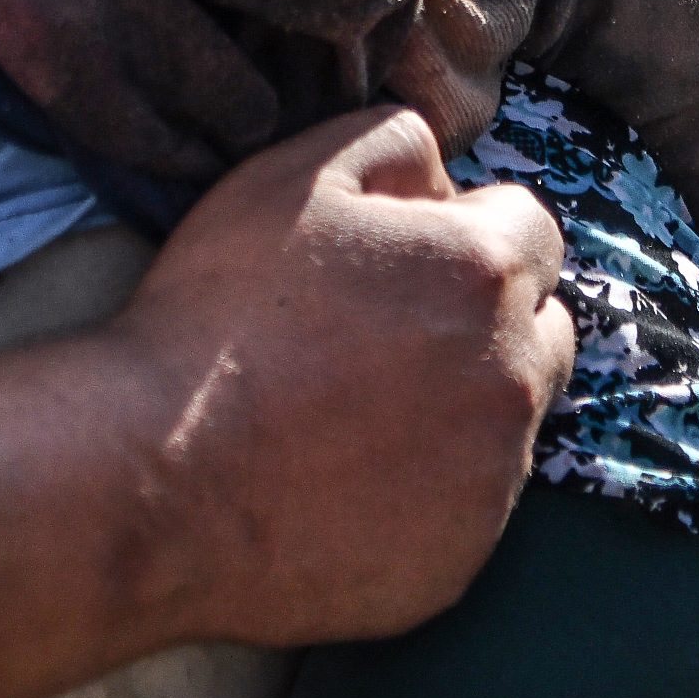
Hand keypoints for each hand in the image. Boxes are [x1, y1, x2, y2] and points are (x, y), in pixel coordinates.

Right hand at [107, 108, 573, 647]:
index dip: (462, 229)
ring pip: (508, 420)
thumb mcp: (287, 176)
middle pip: (542, 327)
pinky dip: (425, 486)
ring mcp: (493, 475)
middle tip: (381, 332)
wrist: (155, 474)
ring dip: (458, 402)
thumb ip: (391, 141)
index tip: (394, 257)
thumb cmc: (216, 314)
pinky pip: (469, 505)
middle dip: (486, 317)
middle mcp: (514, 373)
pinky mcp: (462, 555)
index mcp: (481, 270)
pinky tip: (343, 475)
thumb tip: (444, 173)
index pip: (530, 228)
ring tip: (353, 408)